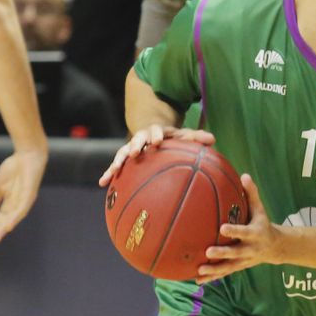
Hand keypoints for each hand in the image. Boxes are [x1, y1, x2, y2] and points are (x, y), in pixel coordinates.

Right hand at [0, 147, 45, 250]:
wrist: (27, 155)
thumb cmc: (15, 170)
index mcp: (9, 206)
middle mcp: (17, 207)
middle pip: (4, 224)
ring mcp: (24, 201)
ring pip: (13, 219)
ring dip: (3, 230)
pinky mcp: (29, 194)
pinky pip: (22, 208)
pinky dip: (15, 217)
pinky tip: (9, 225)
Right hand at [98, 125, 214, 187]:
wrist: (153, 133)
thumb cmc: (172, 138)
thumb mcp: (184, 135)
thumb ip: (196, 137)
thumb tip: (212, 139)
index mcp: (156, 132)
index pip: (156, 131)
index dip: (156, 135)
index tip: (157, 141)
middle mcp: (141, 139)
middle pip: (136, 140)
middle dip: (135, 145)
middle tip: (135, 152)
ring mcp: (131, 149)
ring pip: (122, 153)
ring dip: (117, 161)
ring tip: (113, 171)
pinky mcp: (125, 159)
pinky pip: (116, 166)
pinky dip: (109, 173)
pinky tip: (102, 184)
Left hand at [197, 174, 281, 282]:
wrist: (275, 247)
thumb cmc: (262, 223)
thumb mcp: (260, 209)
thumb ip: (251, 194)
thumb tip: (244, 174)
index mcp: (255, 234)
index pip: (244, 232)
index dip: (235, 231)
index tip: (222, 228)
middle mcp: (250, 249)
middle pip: (236, 253)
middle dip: (223, 253)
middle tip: (208, 251)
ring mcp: (244, 260)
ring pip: (228, 267)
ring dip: (214, 270)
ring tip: (200, 270)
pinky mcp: (238, 267)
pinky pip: (224, 273)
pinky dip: (211, 277)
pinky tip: (197, 279)